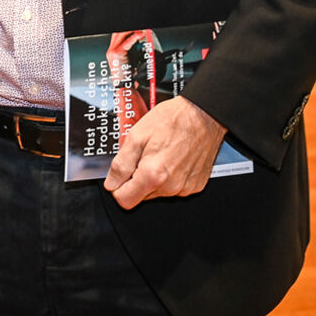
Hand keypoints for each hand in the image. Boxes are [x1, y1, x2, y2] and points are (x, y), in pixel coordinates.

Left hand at [103, 97, 226, 209]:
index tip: (121, 174)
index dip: (117, 187)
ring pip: (157, 192)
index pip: (124, 201)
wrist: (204, 115)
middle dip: (136, 179)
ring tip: (160, 153)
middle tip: (143, 155)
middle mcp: (171, 187)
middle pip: (141, 196)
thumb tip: (111, 183)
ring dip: (153, 177)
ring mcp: (185, 188)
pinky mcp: (195, 185)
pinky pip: (174, 188)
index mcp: (153, 175)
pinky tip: (172, 158)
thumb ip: (121, 164)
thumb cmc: (174, 120)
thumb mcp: (137, 135)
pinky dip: (169, 176)